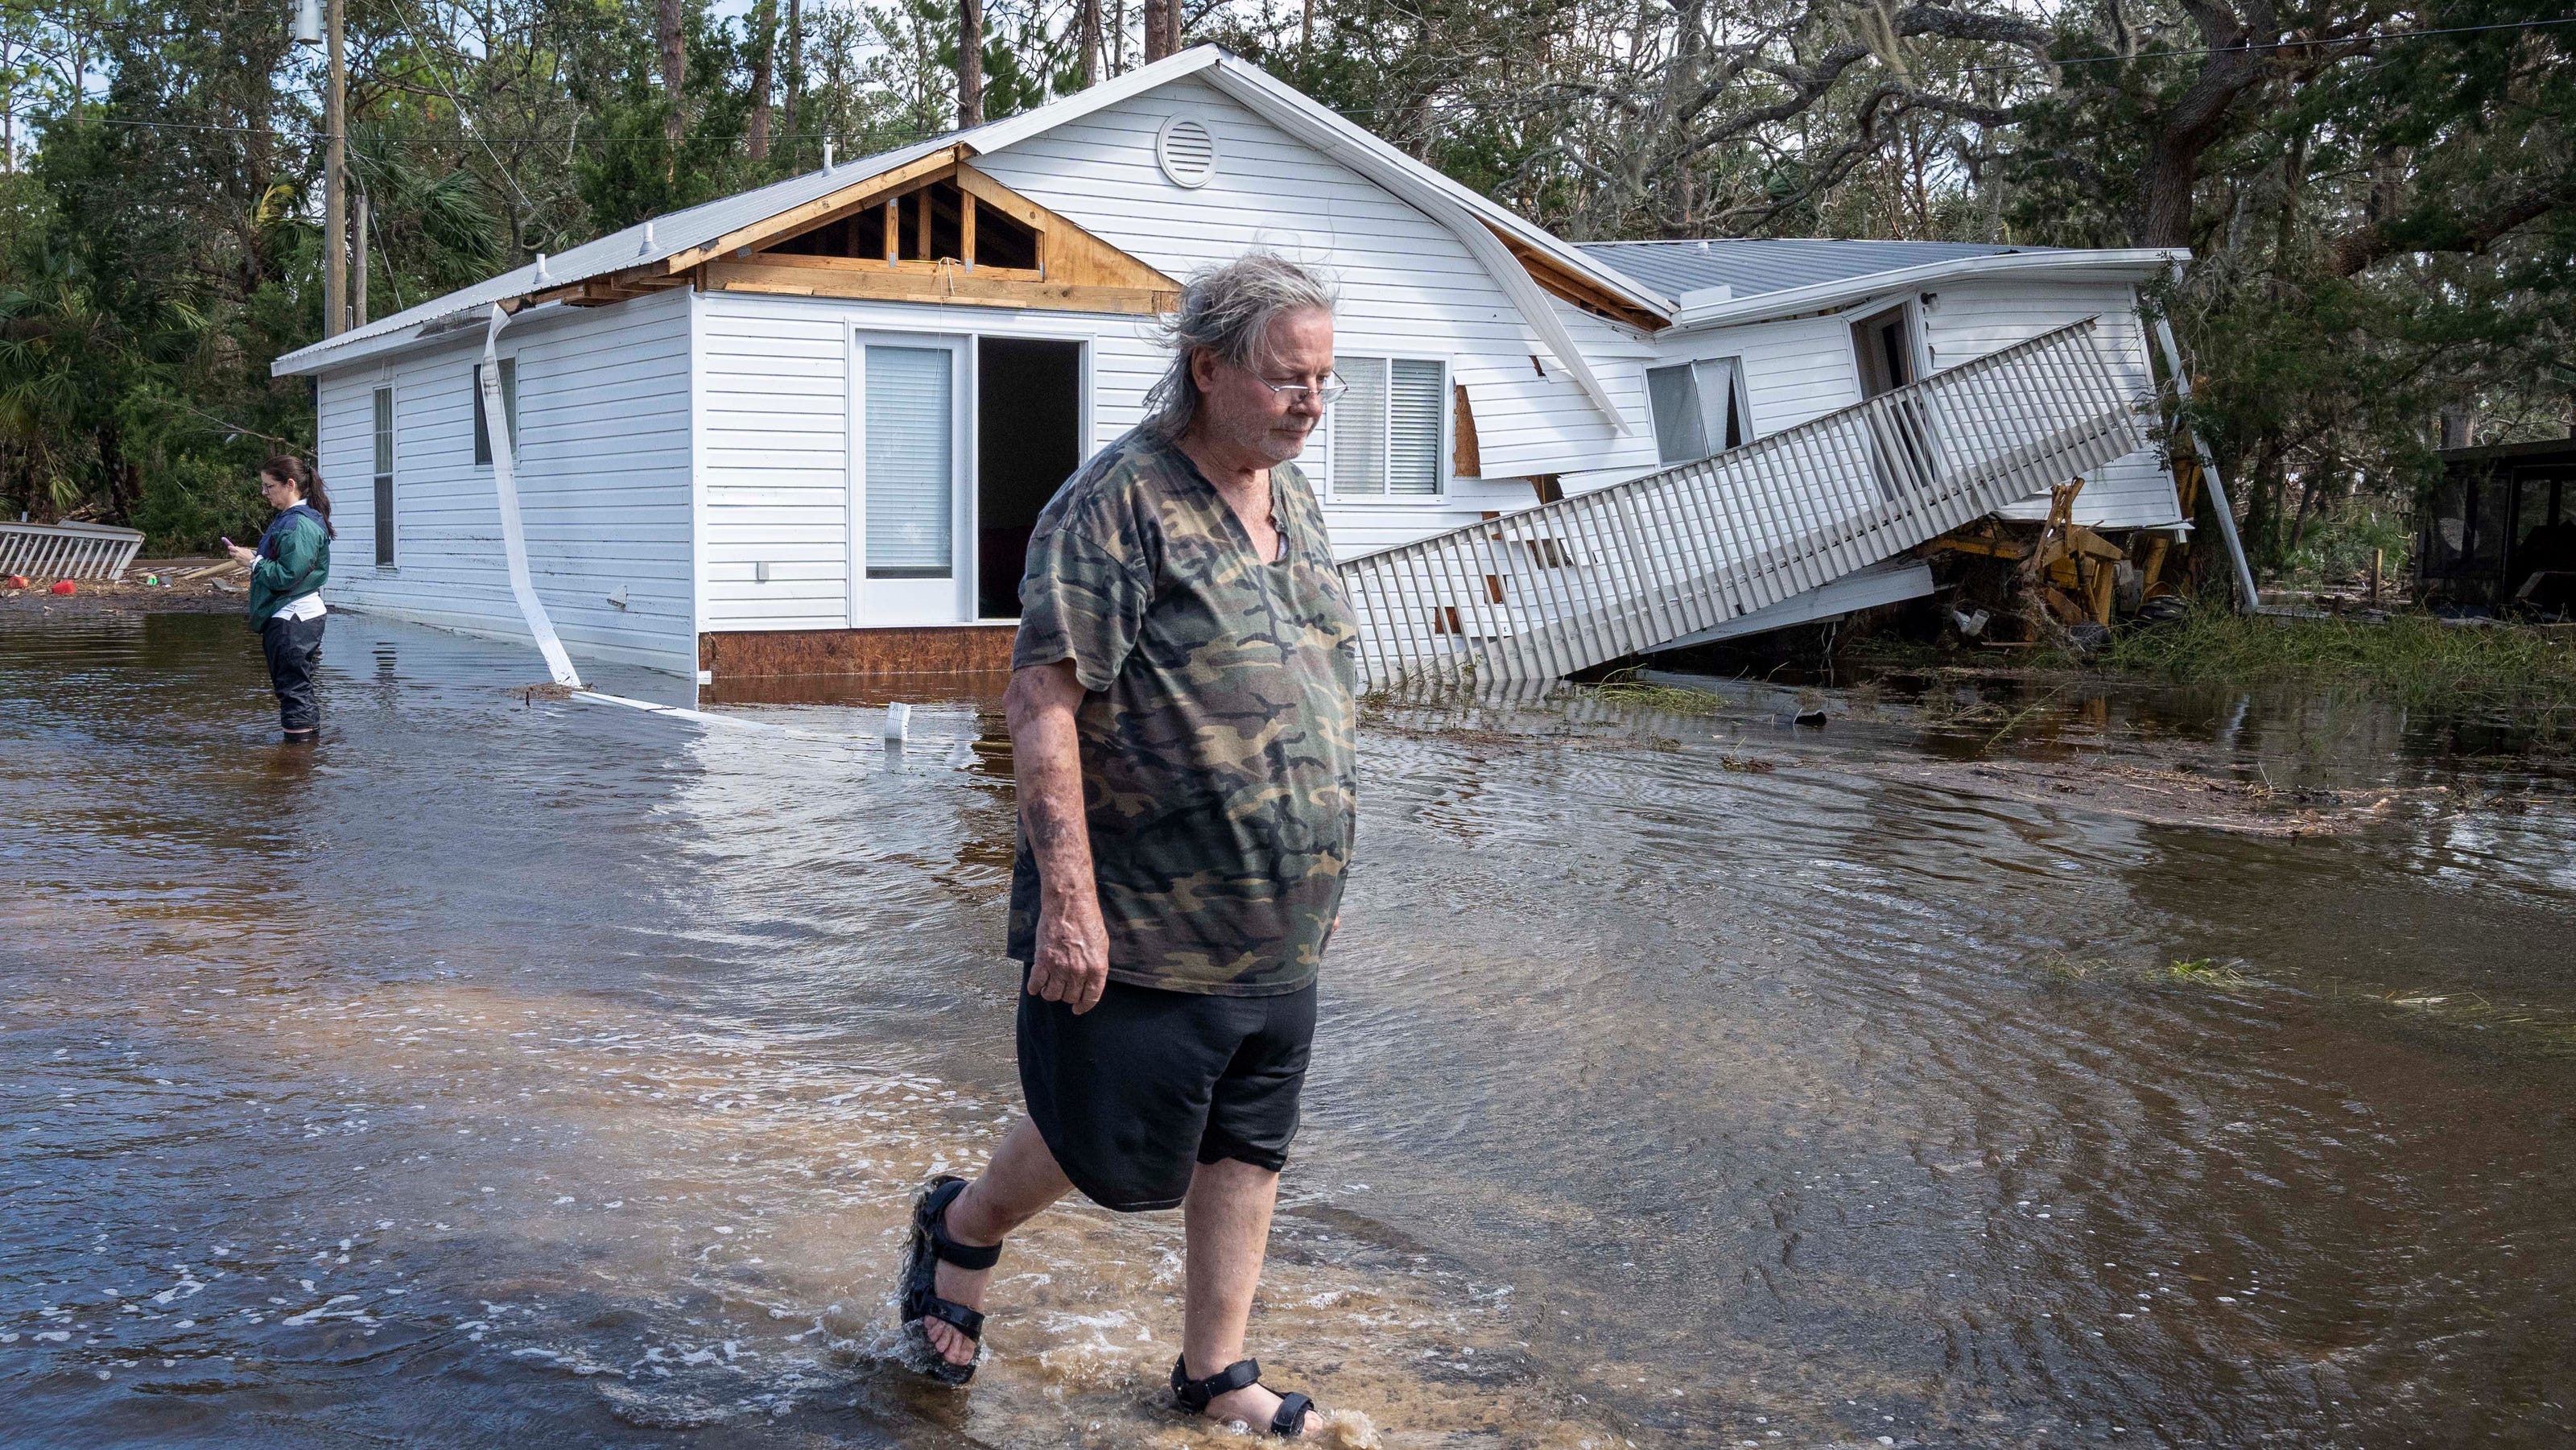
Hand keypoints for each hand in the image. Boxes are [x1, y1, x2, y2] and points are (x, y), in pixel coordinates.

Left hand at [225, 542, 257, 565]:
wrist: (253, 562)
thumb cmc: (250, 555)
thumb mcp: (246, 550)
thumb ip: (240, 548)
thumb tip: (236, 547)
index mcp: (238, 550)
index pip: (231, 548)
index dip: (230, 547)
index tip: (229, 547)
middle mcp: (236, 555)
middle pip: (230, 553)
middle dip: (232, 552)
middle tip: (234, 551)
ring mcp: (236, 559)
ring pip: (233, 557)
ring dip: (235, 556)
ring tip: (240, 556)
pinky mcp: (237, 563)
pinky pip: (236, 560)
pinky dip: (238, 560)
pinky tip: (242, 559)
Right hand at [1026, 888, 1109, 1014]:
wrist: (1069, 904)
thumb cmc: (1087, 920)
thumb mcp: (1102, 945)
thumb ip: (1097, 966)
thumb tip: (1091, 981)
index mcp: (1097, 968)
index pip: (1090, 998)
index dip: (1083, 1006)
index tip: (1078, 1009)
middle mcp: (1078, 971)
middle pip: (1070, 997)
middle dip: (1067, 997)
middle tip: (1064, 990)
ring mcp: (1060, 967)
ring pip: (1052, 994)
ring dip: (1050, 994)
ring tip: (1049, 989)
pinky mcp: (1043, 960)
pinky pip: (1036, 983)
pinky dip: (1034, 988)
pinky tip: (1035, 987)